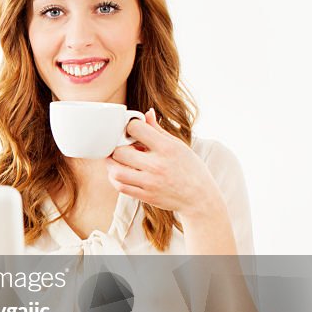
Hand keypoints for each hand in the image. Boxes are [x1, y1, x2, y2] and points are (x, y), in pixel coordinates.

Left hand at [104, 108, 223, 219]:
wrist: (200, 198)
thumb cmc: (191, 169)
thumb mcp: (178, 146)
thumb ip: (158, 130)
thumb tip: (146, 113)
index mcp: (167, 148)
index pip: (136, 129)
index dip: (130, 126)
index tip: (131, 130)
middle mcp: (157, 165)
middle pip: (120, 151)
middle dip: (117, 146)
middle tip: (120, 146)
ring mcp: (150, 182)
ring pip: (116, 171)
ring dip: (111, 164)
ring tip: (116, 160)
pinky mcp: (146, 196)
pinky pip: (121, 187)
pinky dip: (114, 178)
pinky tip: (119, 173)